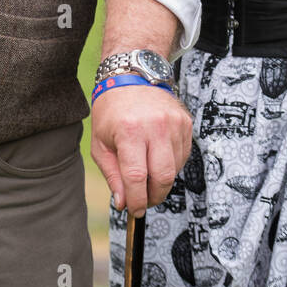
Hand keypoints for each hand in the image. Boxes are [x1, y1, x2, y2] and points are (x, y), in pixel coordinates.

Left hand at [91, 83, 193, 215]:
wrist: (133, 75)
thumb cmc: (112, 110)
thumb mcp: (100, 143)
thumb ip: (112, 175)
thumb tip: (123, 204)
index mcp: (129, 130)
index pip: (137, 177)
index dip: (136, 200)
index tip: (134, 211)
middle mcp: (155, 126)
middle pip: (163, 177)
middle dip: (153, 196)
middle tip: (143, 200)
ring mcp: (174, 124)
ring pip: (174, 169)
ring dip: (161, 181)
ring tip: (147, 175)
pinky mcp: (186, 123)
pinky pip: (182, 156)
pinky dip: (170, 165)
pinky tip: (156, 157)